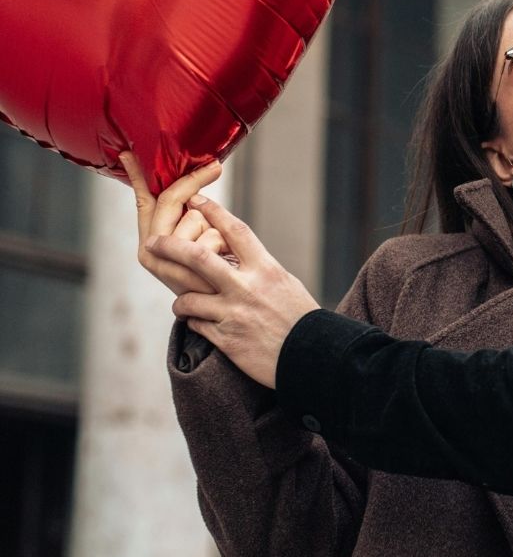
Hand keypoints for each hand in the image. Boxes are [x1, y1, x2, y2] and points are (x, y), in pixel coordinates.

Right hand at [121, 151, 224, 295]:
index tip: (129, 152)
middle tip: (216, 166)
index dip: (138, 176)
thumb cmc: (213, 271)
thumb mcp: (198, 240)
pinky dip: (224, 245)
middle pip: (170, 199)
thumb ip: (190, 215)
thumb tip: (198, 179)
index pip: (144, 200)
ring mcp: (165, 264)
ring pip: (196, 217)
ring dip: (215, 228)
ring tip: (218, 253)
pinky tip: (223, 263)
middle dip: (193, 182)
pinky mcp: (187, 275)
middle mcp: (149, 251)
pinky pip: (212, 237)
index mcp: (148, 240)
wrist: (226, 309)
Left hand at [147, 195, 319, 388]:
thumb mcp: (285, 284)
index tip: (196, 200)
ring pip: (187, 298)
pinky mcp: (227, 340)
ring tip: (183, 304)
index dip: (214, 213)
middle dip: (170, 246)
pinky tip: (200, 324)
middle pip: (198, 258)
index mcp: (266, 270)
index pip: (235, 232)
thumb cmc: (301, 318)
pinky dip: (194, 322)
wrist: (314, 356)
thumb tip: (235, 254)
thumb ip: (259, 269)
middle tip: (153, 242)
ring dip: (180, 300)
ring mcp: (234, 314)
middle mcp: (247, 288)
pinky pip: (196, 325)